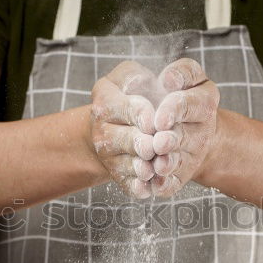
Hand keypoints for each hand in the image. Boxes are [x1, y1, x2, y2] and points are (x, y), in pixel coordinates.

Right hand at [90, 61, 159, 198]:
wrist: (125, 123)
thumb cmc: (137, 94)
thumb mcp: (135, 76)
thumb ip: (140, 74)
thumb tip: (161, 82)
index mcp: (105, 100)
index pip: (125, 109)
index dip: (142, 115)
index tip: (157, 120)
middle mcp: (101, 129)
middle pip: (123, 140)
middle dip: (143, 144)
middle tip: (156, 145)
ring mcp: (108, 155)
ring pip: (126, 165)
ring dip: (142, 168)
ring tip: (154, 167)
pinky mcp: (118, 175)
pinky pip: (128, 185)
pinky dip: (140, 188)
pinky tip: (151, 186)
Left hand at [150, 58, 219, 196]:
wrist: (186, 125)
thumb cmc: (182, 93)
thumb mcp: (189, 76)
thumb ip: (183, 72)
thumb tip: (169, 79)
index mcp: (204, 103)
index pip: (192, 104)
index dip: (175, 110)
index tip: (160, 117)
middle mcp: (201, 132)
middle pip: (184, 137)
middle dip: (170, 141)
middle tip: (158, 142)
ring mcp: (191, 156)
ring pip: (178, 163)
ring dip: (167, 165)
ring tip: (155, 165)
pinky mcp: (179, 175)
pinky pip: (171, 184)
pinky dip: (161, 186)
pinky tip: (150, 185)